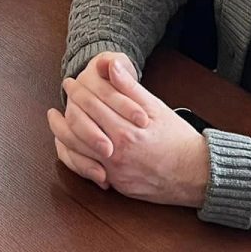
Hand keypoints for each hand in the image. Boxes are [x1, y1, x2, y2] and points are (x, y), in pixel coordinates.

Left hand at [46, 52, 209, 206]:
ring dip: (62, 132)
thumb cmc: (177, 138)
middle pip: (79, 126)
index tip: (71, 81)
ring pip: (76, 150)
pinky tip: (67, 144)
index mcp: (126, 131)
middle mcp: (116, 153)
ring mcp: (115, 172)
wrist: (195, 174)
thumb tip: (112, 66)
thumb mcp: (157, 108)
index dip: (78, 91)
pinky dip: (73, 156)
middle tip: (65, 93)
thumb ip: (130, 89)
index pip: (92, 105)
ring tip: (55, 119)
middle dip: (69, 106)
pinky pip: (86, 170)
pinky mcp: (116, 184)